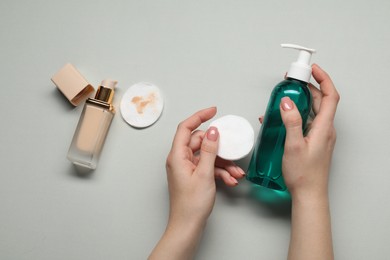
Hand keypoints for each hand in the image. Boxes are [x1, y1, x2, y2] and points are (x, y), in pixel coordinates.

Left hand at [149, 107, 244, 259]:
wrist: (188, 226)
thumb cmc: (191, 204)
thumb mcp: (205, 174)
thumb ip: (210, 150)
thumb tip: (213, 131)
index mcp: (177, 156)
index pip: (186, 128)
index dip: (199, 116)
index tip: (213, 111)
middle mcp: (180, 159)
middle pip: (200, 142)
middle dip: (219, 148)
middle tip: (231, 151)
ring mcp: (187, 168)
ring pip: (207, 156)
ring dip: (223, 163)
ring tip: (235, 174)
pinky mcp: (193, 176)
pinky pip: (208, 167)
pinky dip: (220, 172)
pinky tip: (230, 180)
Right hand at [280, 64, 339, 197]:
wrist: (308, 194)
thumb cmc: (303, 174)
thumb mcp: (293, 145)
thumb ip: (291, 121)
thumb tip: (287, 101)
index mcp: (324, 128)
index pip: (330, 96)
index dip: (323, 79)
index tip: (312, 69)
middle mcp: (325, 129)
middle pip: (320, 101)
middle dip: (308, 87)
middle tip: (292, 80)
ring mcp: (319, 136)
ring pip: (312, 111)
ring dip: (300, 101)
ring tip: (283, 96)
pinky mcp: (313, 141)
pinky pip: (306, 122)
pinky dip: (295, 115)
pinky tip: (280, 118)